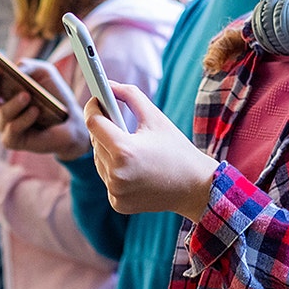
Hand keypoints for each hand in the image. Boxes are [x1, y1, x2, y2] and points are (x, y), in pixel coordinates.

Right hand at [0, 59, 90, 160]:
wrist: (71, 121)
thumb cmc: (54, 95)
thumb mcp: (44, 73)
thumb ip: (28, 66)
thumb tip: (14, 68)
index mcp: (4, 92)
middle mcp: (1, 108)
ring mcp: (5, 126)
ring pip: (2, 114)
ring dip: (14, 104)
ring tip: (27, 96)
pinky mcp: (13, 141)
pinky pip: (12, 129)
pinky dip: (24, 119)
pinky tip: (35, 112)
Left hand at [85, 82, 218, 220]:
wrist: (195, 187)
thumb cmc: (176, 149)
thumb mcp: (155, 117)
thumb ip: (130, 95)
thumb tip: (108, 84)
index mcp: (124, 150)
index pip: (93, 122)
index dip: (93, 108)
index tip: (96, 100)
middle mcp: (116, 174)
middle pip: (95, 142)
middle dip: (104, 129)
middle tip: (114, 119)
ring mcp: (116, 191)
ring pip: (99, 161)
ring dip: (107, 150)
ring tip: (127, 144)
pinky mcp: (118, 203)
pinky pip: (107, 178)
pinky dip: (114, 170)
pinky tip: (131, 165)